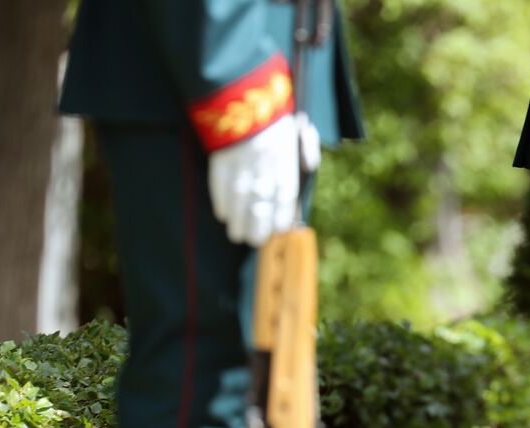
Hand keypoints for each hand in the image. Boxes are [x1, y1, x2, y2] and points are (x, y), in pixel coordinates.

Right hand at [208, 115, 299, 246]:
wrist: (244, 84)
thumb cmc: (275, 108)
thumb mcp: (298, 126)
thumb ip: (306, 150)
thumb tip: (308, 170)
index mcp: (286, 155)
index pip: (285, 194)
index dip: (281, 214)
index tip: (278, 230)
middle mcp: (265, 161)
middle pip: (262, 201)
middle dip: (258, 224)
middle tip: (254, 241)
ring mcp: (241, 158)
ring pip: (241, 196)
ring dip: (240, 219)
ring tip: (237, 235)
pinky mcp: (220, 152)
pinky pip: (221, 182)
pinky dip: (222, 200)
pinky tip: (223, 214)